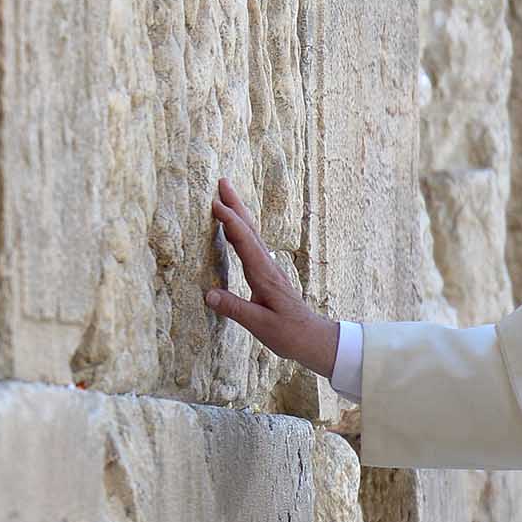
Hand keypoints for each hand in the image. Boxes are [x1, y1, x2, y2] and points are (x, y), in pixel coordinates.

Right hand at [205, 178, 344, 376]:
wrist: (313, 338)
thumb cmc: (289, 334)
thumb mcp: (261, 325)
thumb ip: (235, 309)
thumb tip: (208, 295)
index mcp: (264, 275)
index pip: (245, 242)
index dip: (230, 222)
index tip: (215, 203)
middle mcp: (267, 267)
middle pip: (250, 229)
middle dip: (235, 205)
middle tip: (222, 182)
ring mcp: (269, 269)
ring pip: (252, 234)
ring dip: (239, 214)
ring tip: (226, 198)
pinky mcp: (268, 275)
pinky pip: (252, 245)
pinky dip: (242, 231)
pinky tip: (236, 230)